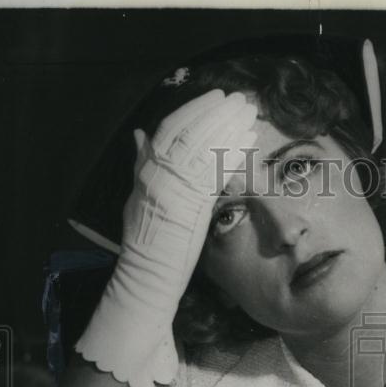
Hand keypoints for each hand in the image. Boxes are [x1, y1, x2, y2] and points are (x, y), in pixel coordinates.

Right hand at [75, 89, 256, 386]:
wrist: (144, 288)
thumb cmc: (149, 255)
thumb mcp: (141, 205)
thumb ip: (142, 169)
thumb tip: (137, 135)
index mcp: (147, 176)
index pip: (170, 131)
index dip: (195, 111)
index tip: (218, 98)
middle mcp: (154, 178)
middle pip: (187, 133)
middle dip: (216, 113)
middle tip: (243, 100)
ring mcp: (167, 192)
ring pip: (198, 148)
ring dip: (225, 128)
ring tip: (248, 113)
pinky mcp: (183, 209)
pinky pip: (206, 174)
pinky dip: (226, 155)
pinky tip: (245, 144)